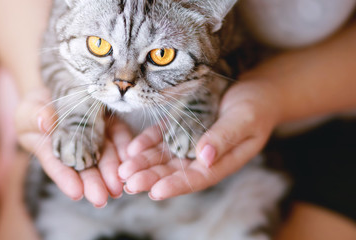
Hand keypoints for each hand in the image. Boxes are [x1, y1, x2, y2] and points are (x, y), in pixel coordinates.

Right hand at [15, 86, 131, 206]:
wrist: (59, 88)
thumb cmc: (37, 105)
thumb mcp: (28, 110)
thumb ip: (34, 117)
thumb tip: (46, 122)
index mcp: (52, 148)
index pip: (58, 165)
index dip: (66, 179)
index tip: (76, 192)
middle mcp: (77, 147)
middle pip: (85, 167)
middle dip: (93, 183)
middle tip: (101, 198)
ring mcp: (96, 136)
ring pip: (105, 155)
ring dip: (112, 171)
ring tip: (118, 185)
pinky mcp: (112, 124)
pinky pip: (121, 137)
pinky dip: (125, 148)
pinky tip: (130, 159)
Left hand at [118, 78, 280, 199]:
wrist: (256, 89)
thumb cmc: (257, 105)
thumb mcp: (245, 120)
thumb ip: (225, 137)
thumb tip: (203, 157)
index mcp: (222, 161)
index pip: (197, 178)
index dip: (176, 186)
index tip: (155, 192)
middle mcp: (203, 155)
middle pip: (175, 171)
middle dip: (152, 177)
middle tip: (129, 182)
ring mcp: (191, 140)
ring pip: (164, 156)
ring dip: (144, 163)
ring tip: (124, 169)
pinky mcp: (182, 125)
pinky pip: (162, 137)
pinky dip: (148, 142)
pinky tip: (133, 147)